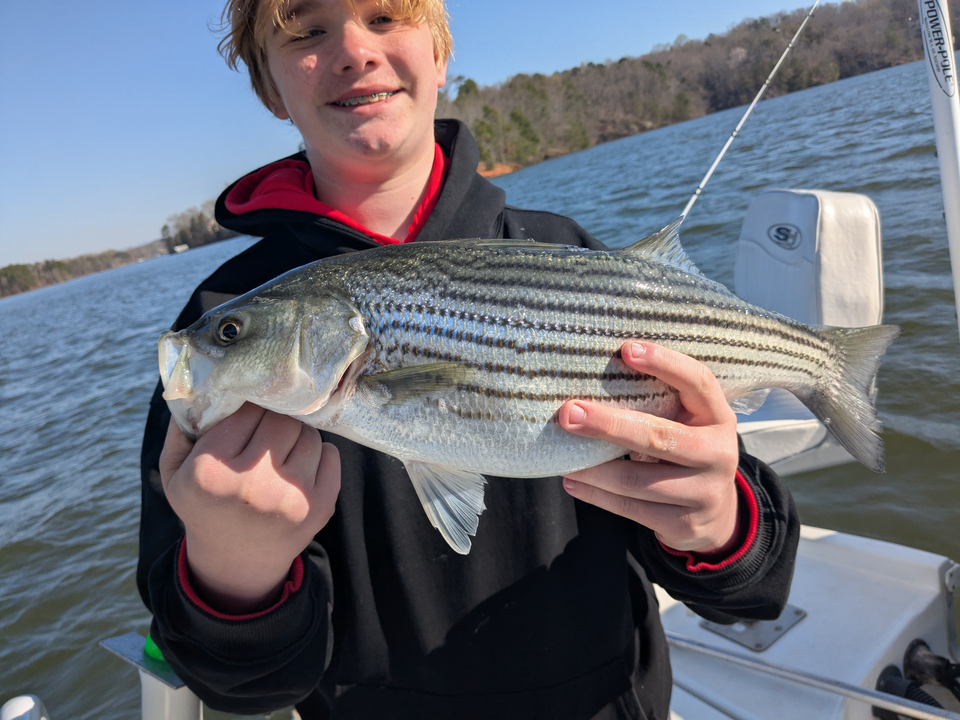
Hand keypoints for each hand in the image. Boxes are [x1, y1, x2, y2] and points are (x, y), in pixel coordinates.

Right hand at [159, 403, 340, 612]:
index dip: (250, 407)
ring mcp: (290, 498)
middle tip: (269, 428)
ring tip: (282, 450)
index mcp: (211, 472)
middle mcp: (252, 485)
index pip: (247, 410)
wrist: (236, 562)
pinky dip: (320, 454)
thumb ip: (180, 429)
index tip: (248, 416)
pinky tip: (300, 466)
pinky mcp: (320, 508)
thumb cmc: (204, 506)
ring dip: (298, 436)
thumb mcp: (174, 473)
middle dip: (276, 419)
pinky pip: (332, 455)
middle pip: (282, 419)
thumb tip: (201, 383)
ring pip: (309, 435)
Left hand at [558, 342, 740, 555]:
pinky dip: (596, 495)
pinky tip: (573, 482)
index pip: (698, 382)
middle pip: (659, 436)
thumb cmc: (686, 452)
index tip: (627, 349)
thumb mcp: (686, 424)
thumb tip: (591, 379)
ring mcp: (704, 491)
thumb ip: (658, 404)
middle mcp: (718, 453)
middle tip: (569, 413)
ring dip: (593, 469)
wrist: (717, 515)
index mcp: (718, 416)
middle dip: (609, 424)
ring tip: (563, 458)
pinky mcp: (684, 523)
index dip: (665, 363)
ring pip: (637, 479)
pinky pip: (631, 508)